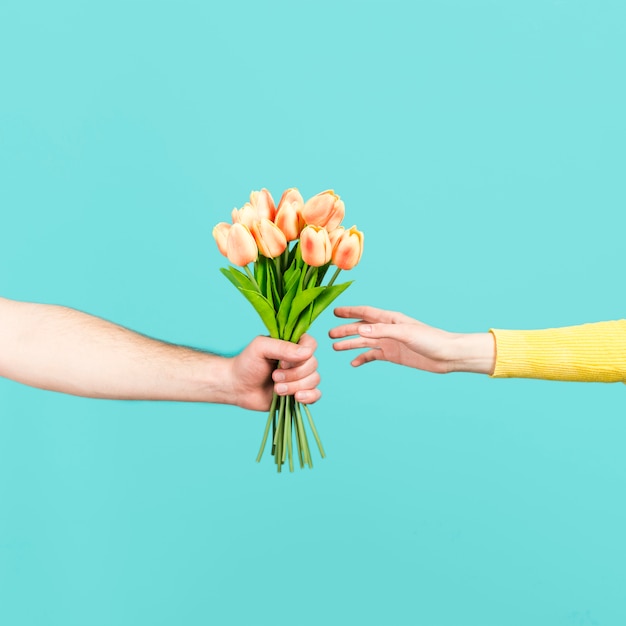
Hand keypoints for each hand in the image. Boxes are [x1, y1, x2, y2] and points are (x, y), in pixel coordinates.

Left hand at [229, 334, 321, 410]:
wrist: (237, 387)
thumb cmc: (247, 363)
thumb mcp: (260, 347)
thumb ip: (282, 347)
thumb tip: (307, 353)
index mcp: (292, 344)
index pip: (311, 344)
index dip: (301, 356)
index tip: (282, 362)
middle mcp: (299, 360)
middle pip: (313, 364)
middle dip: (293, 374)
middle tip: (274, 377)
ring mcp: (300, 377)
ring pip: (314, 380)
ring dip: (295, 386)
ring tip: (276, 389)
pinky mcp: (299, 393)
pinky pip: (316, 395)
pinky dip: (309, 397)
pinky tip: (296, 398)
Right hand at [329, 306, 494, 374]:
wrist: (447, 355)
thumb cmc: (431, 340)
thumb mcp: (405, 334)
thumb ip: (382, 331)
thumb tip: (359, 330)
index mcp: (390, 319)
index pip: (365, 313)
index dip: (349, 312)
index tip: (334, 312)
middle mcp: (388, 330)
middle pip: (361, 329)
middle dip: (345, 330)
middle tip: (328, 334)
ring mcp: (390, 343)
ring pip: (364, 342)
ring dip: (350, 344)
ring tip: (334, 348)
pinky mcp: (393, 355)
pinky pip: (373, 356)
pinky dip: (362, 358)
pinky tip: (353, 363)